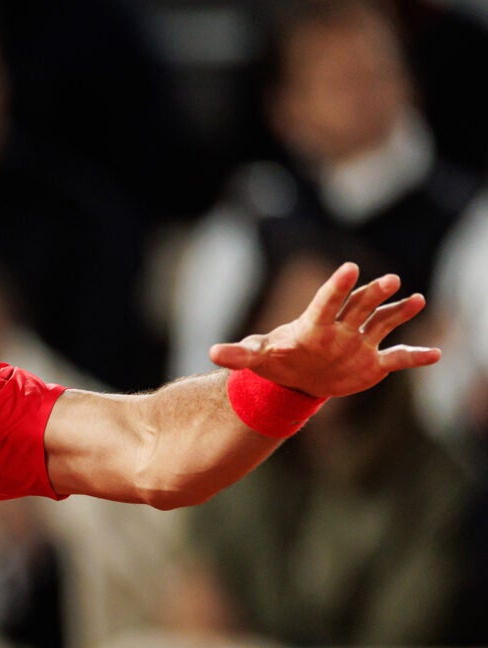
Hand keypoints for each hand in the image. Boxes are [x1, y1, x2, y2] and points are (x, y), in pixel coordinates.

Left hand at [209, 262, 437, 396]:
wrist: (297, 377)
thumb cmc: (276, 360)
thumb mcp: (257, 358)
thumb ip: (240, 354)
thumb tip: (212, 352)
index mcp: (314, 324)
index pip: (326, 302)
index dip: (337, 287)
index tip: (350, 268)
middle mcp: (342, 327)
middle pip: (360, 305)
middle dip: (374, 293)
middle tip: (390, 280)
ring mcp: (359, 341)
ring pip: (383, 322)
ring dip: (400, 312)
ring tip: (416, 300)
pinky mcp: (373, 361)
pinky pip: (398, 358)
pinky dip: (415, 357)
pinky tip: (435, 355)